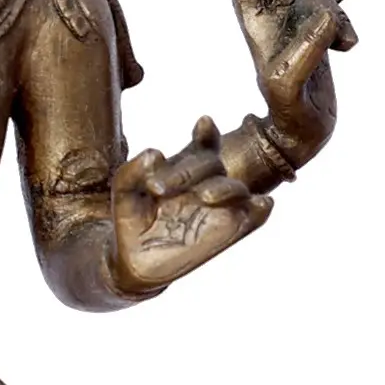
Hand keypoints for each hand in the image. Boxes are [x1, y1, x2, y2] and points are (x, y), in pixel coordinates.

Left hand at [111, 116, 271, 293]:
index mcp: (186, 167)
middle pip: (212, 164)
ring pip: (236, 189)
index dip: (207, 134)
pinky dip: (260, 210)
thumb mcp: (123, 191)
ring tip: (204, 196)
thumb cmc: (131, 220)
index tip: (203, 122)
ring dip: (226, 189)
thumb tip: (155, 154)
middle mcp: (207, 183)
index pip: (203, 145)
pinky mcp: (230, 232)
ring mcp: (221, 207)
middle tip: (157, 188)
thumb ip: (131, 171)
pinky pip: (253, 218)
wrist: (134, 261)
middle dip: (188, 171)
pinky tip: (262, 203)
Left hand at [229, 0, 356, 161]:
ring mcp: (295, 21)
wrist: (304, 132)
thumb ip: (306, 49)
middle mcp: (273, 18)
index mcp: (256, 26)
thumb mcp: (290, 85)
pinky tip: (346, 19)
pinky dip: (338, 7)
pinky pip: (328, 5)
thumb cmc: (289, 113)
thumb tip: (325, 13)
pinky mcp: (315, 29)